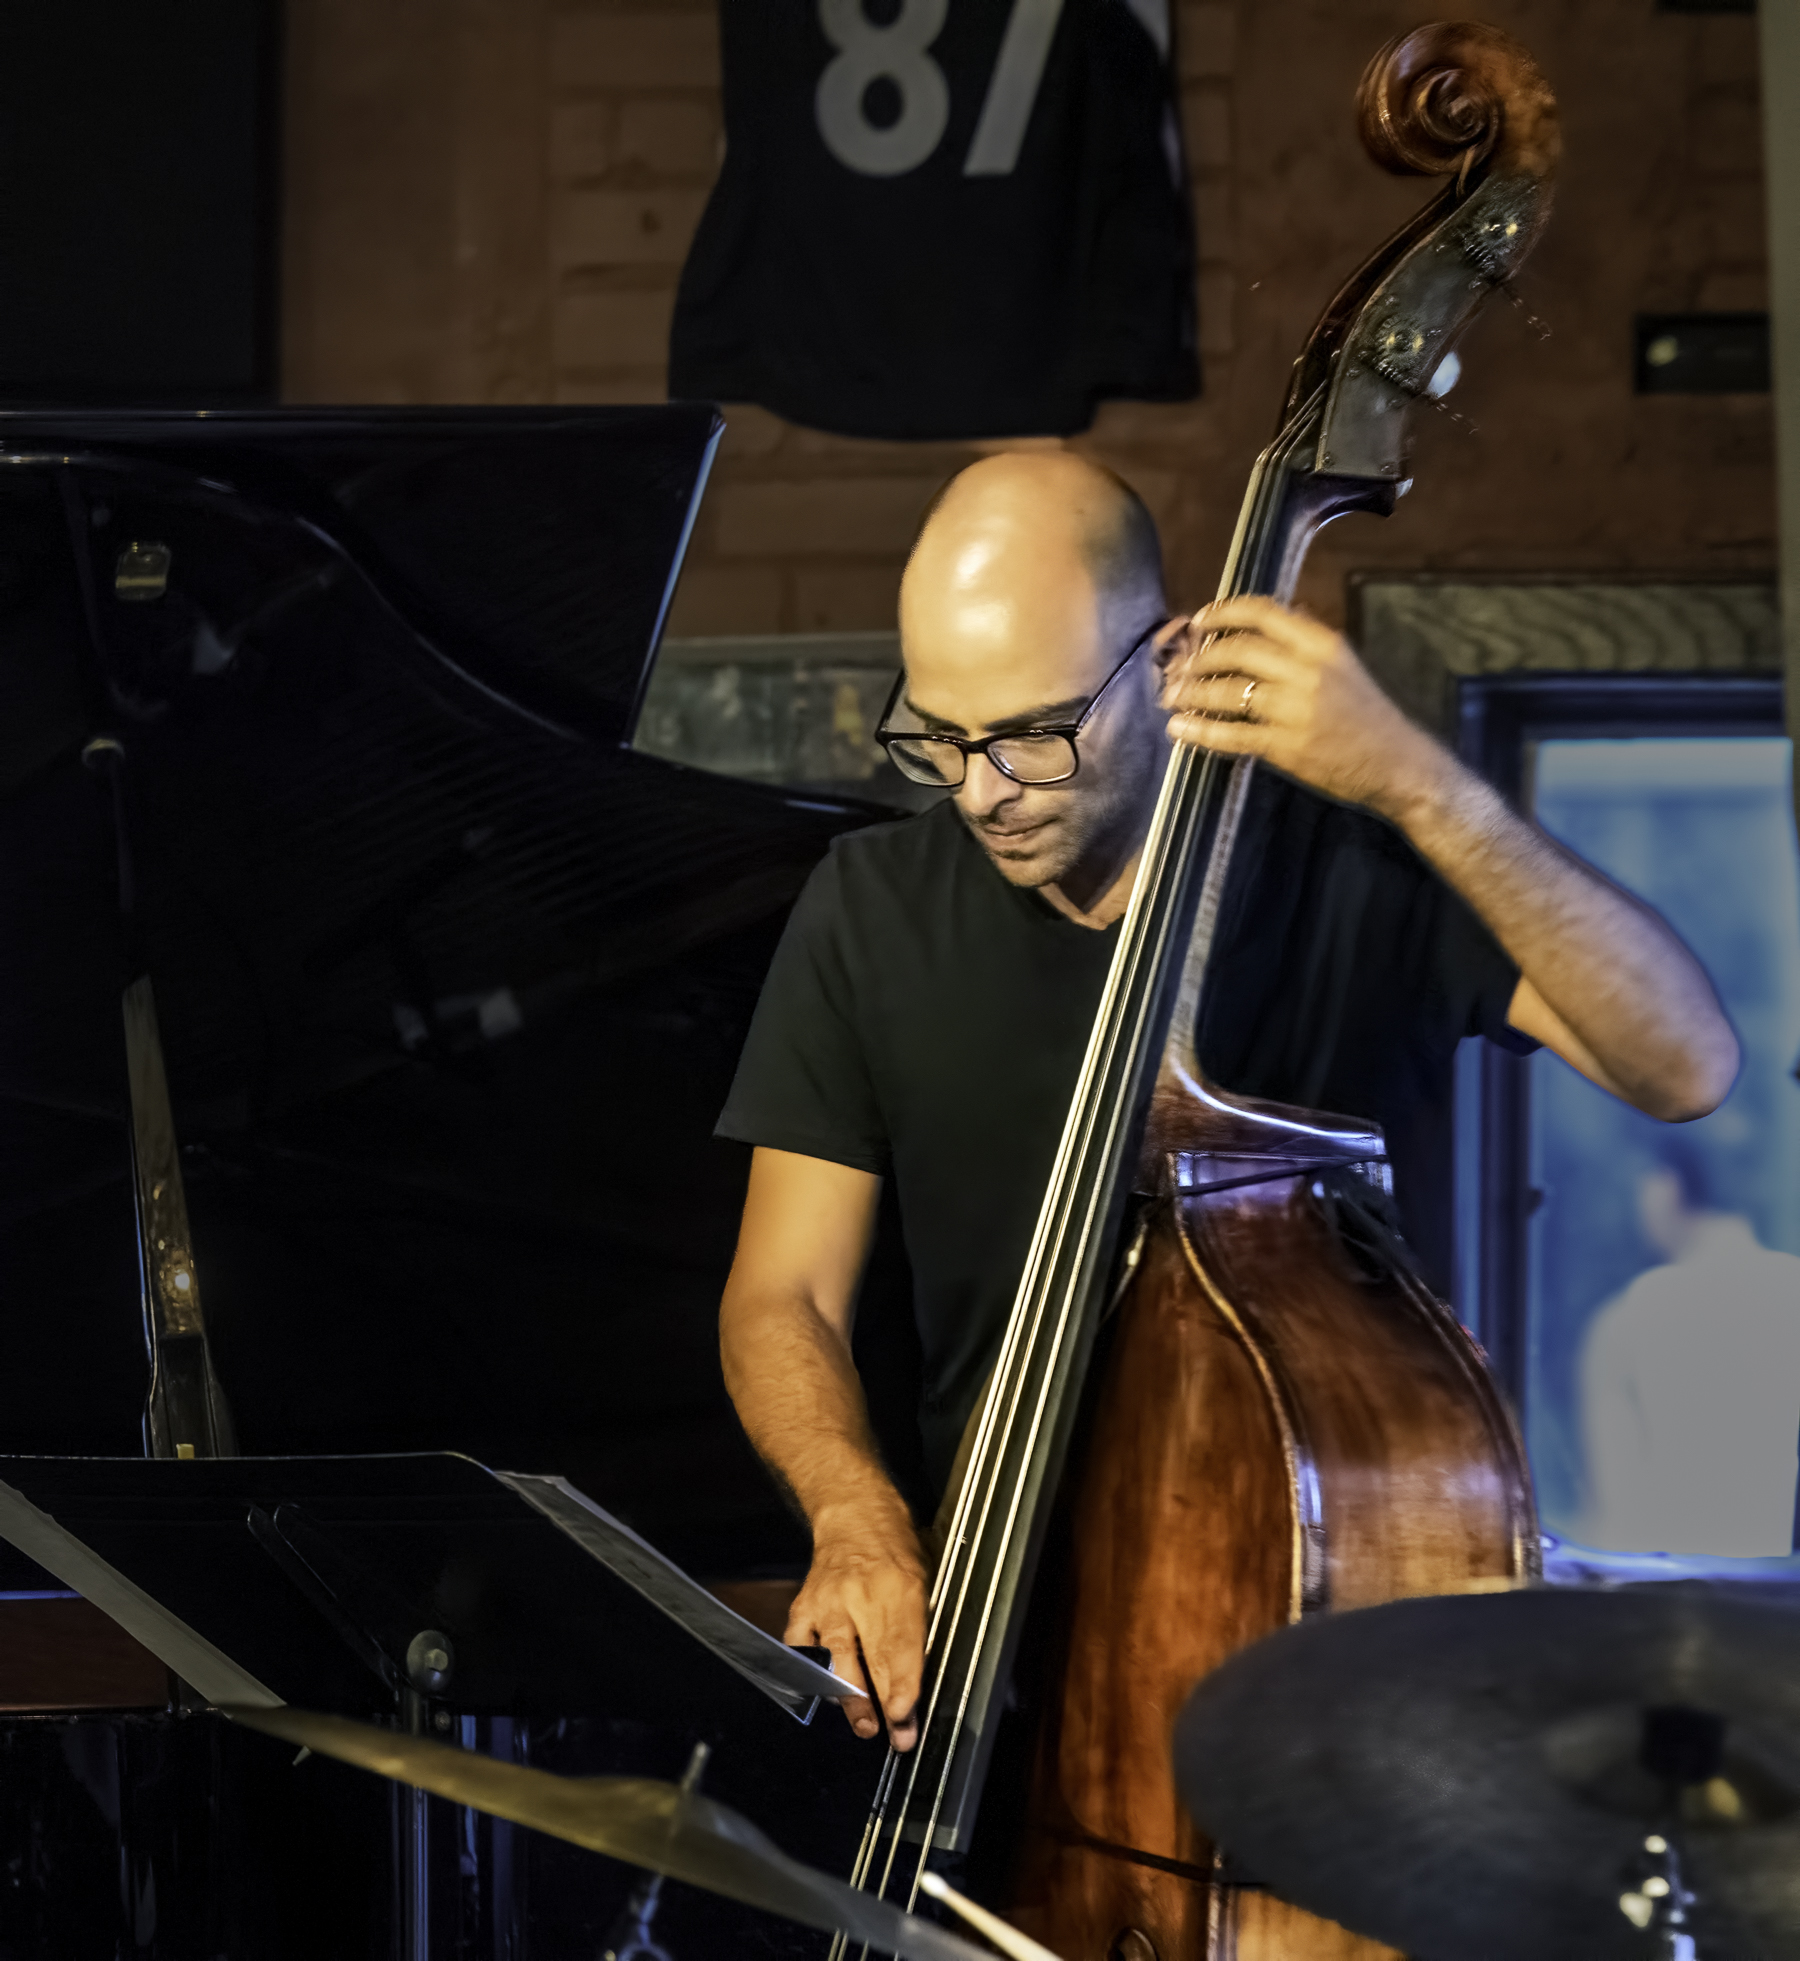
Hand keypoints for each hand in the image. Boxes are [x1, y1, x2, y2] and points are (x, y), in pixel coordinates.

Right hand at [784, 1497, 927, 1750]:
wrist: (853, 1513)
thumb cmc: (896, 1548)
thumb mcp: (925, 1578)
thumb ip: (919, 1626)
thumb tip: (917, 1682)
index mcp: (901, 1585)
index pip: (902, 1645)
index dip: (903, 1685)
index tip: (904, 1716)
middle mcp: (860, 1593)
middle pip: (872, 1657)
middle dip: (884, 1702)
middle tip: (895, 1735)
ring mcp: (828, 1601)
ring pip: (836, 1657)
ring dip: (850, 1697)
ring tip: (863, 1723)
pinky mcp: (805, 1606)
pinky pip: (802, 1647)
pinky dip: (810, 1673)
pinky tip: (824, 1692)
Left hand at [1160, 595, 1443, 818]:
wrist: (1398, 765)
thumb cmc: (1368, 716)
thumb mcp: (1344, 666)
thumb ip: (1306, 643)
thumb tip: (1268, 620)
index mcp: (1322, 644)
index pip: (1263, 613)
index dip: (1223, 612)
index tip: (1199, 619)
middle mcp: (1307, 671)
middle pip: (1236, 650)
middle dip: (1197, 657)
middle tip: (1178, 667)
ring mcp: (1295, 709)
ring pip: (1227, 692)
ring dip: (1191, 692)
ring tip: (1169, 696)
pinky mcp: (1285, 747)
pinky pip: (1232, 735)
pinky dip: (1200, 730)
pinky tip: (1179, 728)